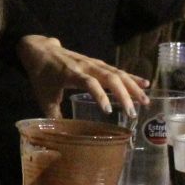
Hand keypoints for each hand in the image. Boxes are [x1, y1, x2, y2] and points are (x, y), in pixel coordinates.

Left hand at [18, 35, 148, 118]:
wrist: (39, 50)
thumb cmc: (41, 75)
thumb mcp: (43, 96)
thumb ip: (53, 114)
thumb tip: (61, 134)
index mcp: (70, 74)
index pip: (89, 83)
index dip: (99, 96)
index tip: (108, 111)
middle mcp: (85, 66)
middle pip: (109, 77)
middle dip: (123, 95)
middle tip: (133, 113)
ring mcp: (93, 63)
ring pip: (116, 73)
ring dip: (132, 87)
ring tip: (145, 101)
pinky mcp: (98, 63)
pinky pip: (117, 70)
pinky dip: (131, 77)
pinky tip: (145, 84)